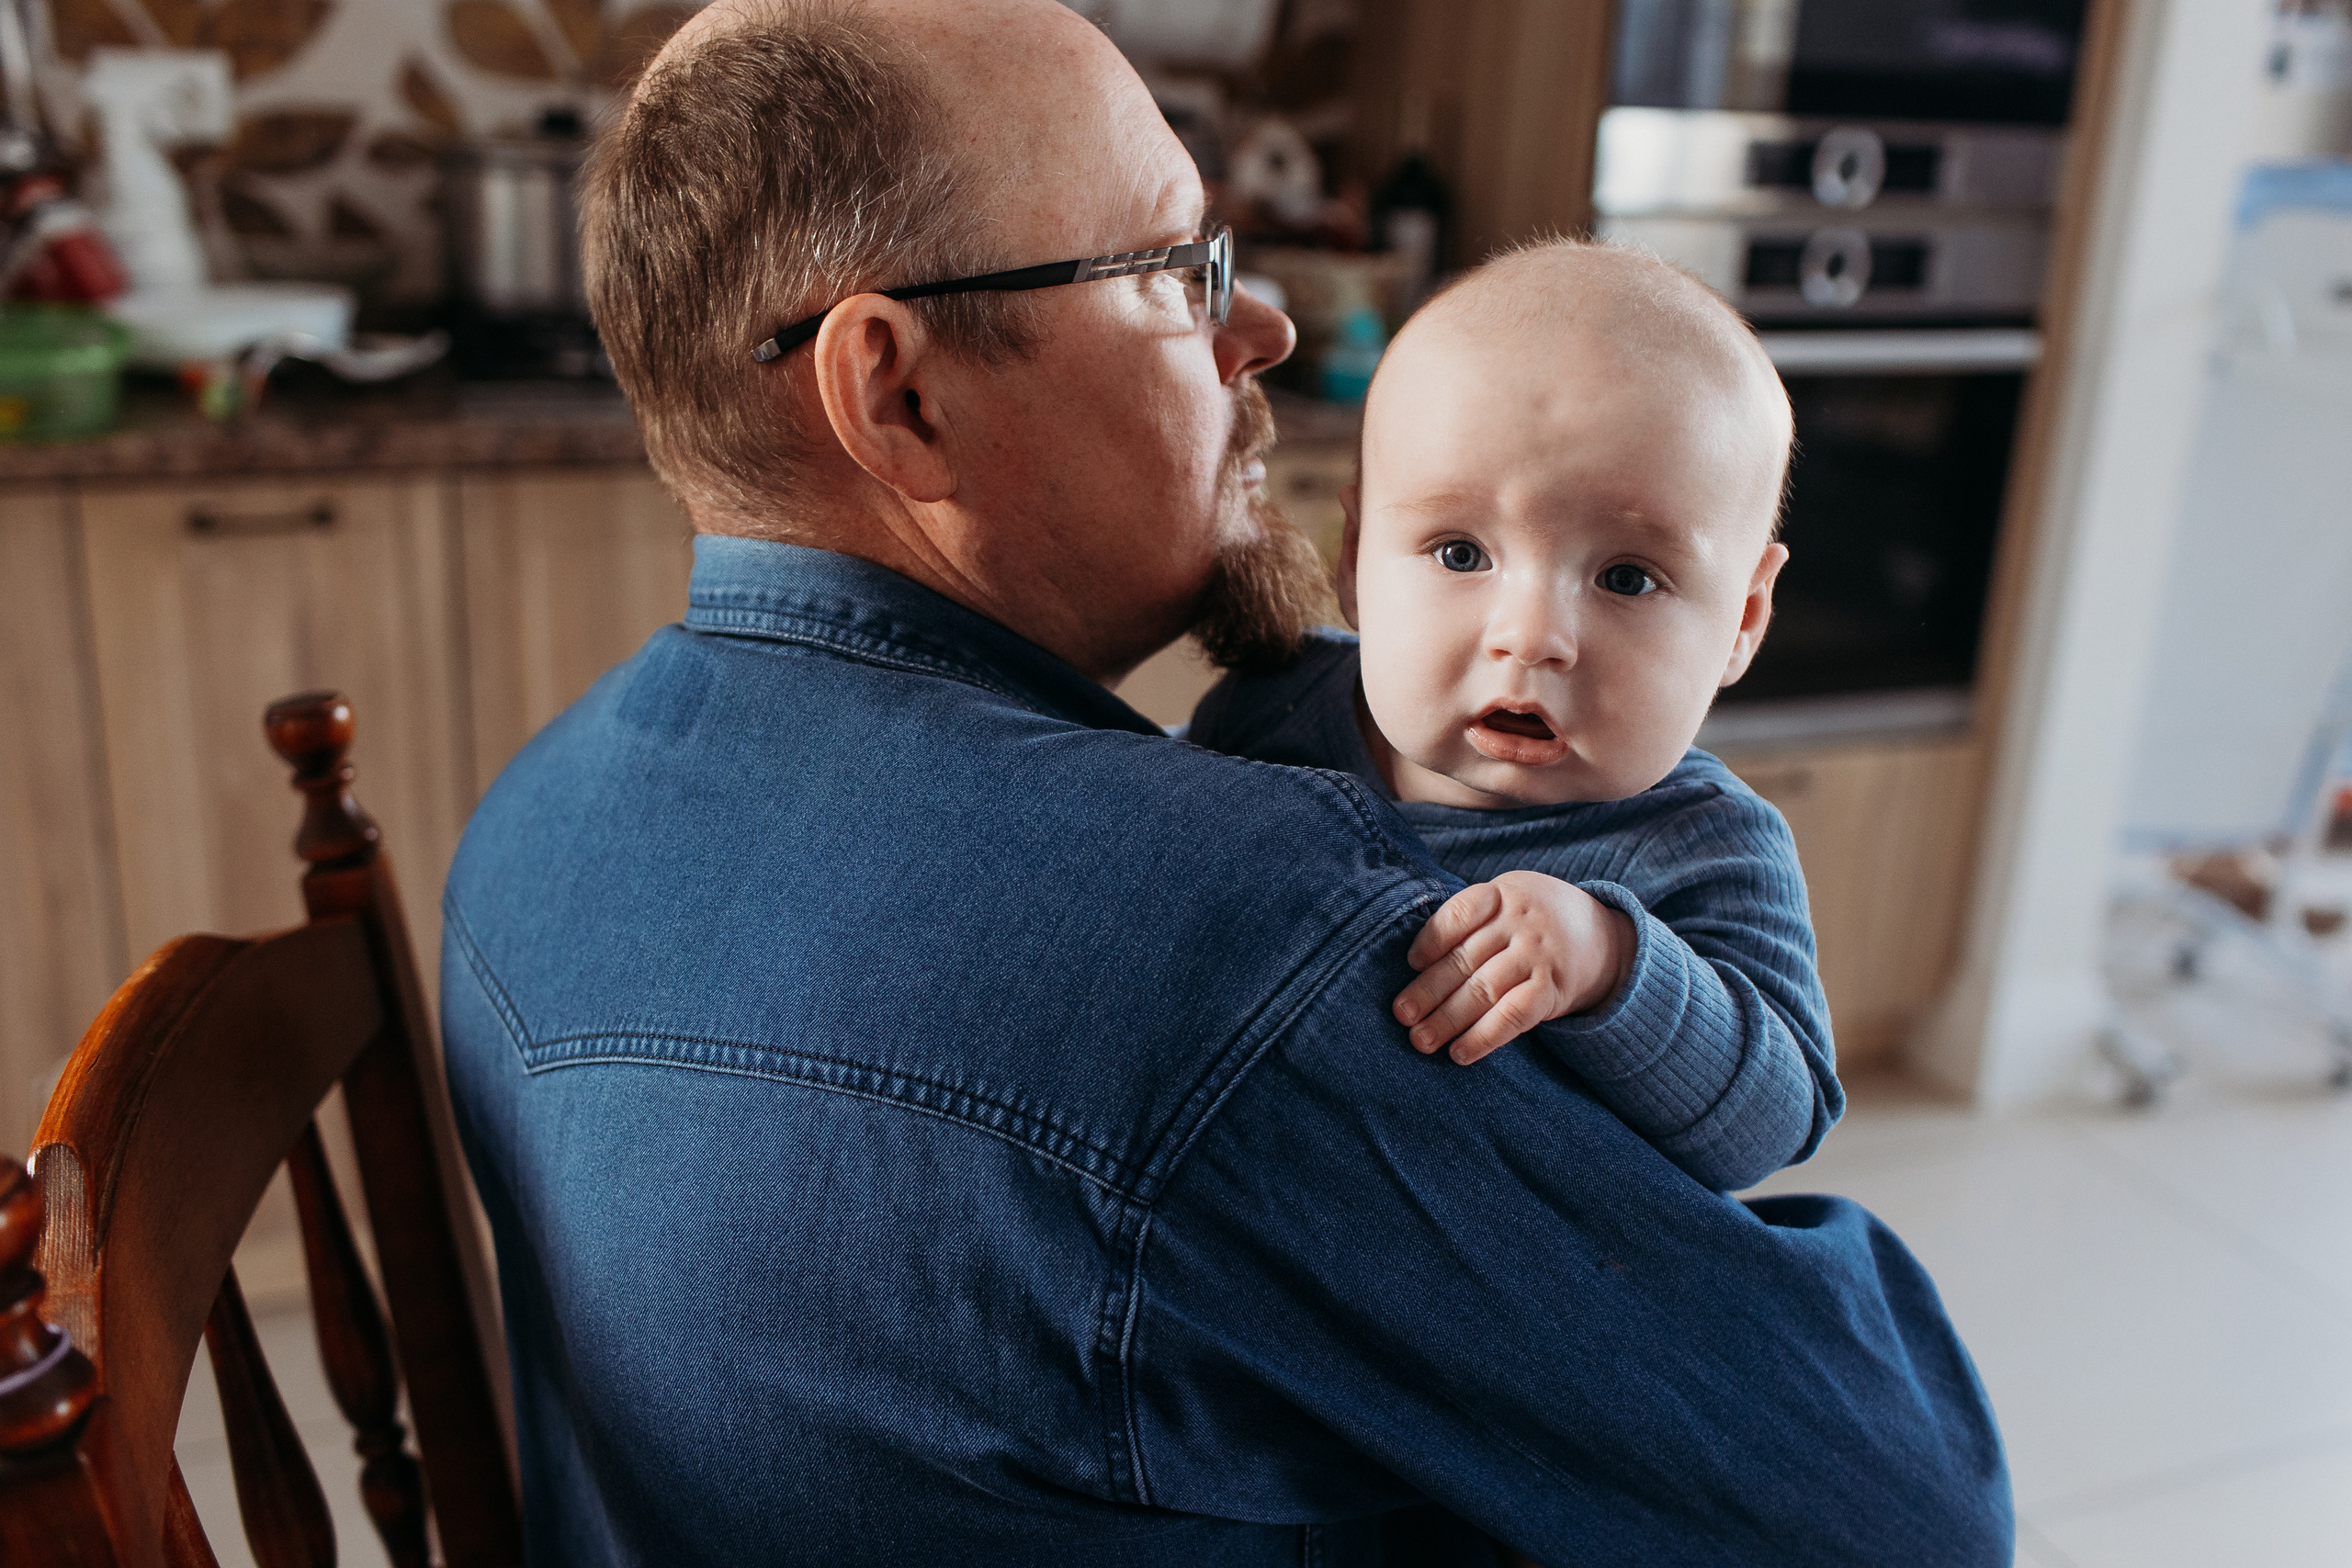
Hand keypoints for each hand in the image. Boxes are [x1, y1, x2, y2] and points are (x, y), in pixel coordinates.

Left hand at [1394, 871, 1635, 1064]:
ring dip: (1447, 1019)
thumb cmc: (1534, 922)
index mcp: (1503, 894)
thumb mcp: (1509, 902)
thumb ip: (1471, 922)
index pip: (1460, 914)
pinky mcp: (1552, 990)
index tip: (1410, 963)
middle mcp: (1521, 923)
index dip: (1431, 939)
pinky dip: (1483, 1037)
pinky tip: (1459, 1053)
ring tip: (1420, 1040)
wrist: (1604, 938)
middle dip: (1428, 990)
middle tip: (1401, 1014)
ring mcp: (1538, 956)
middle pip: (1465, 959)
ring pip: (1484, 990)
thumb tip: (1415, 966)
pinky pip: (1513, 1017)